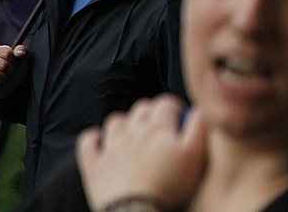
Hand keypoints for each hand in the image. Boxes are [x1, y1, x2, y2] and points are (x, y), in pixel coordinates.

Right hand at [0, 44, 29, 99]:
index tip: (15, 63)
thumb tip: (19, 53)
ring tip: (5, 78)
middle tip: (11, 72)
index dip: (14, 60)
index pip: (7, 53)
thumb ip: (22, 50)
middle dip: (11, 71)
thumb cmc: (17, 68)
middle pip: (3, 65)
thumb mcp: (23, 58)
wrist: (13, 85)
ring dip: (4, 79)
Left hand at [77, 95, 206, 211]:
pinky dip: (93, 139)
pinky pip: (87, 143)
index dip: (173, 107)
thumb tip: (200, 108)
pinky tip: (100, 142)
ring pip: (115, 121)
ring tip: (133, 133)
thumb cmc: (169, 185)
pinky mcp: (94, 166)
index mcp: (158, 128)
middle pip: (140, 109)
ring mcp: (110, 148)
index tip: (179, 117)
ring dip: (124, 123)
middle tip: (159, 126)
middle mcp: (132, 132)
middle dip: (150, 112)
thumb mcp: (195, 156)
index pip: (165, 103)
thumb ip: (199, 128)